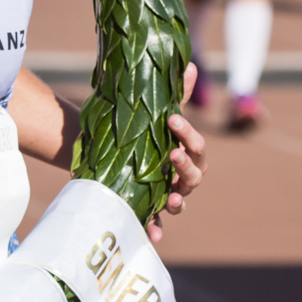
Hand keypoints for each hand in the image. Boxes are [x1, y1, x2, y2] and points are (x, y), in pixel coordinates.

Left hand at [147, 66, 207, 243]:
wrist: (105, 150)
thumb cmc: (139, 132)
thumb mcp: (154, 113)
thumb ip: (176, 95)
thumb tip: (191, 65)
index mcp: (185, 153)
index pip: (196, 146)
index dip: (188, 134)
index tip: (172, 119)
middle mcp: (178, 177)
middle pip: (194, 177)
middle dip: (186, 165)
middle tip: (173, 154)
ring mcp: (163, 195)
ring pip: (179, 202)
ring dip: (177, 200)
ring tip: (170, 197)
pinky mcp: (145, 208)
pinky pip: (155, 224)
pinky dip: (156, 230)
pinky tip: (153, 235)